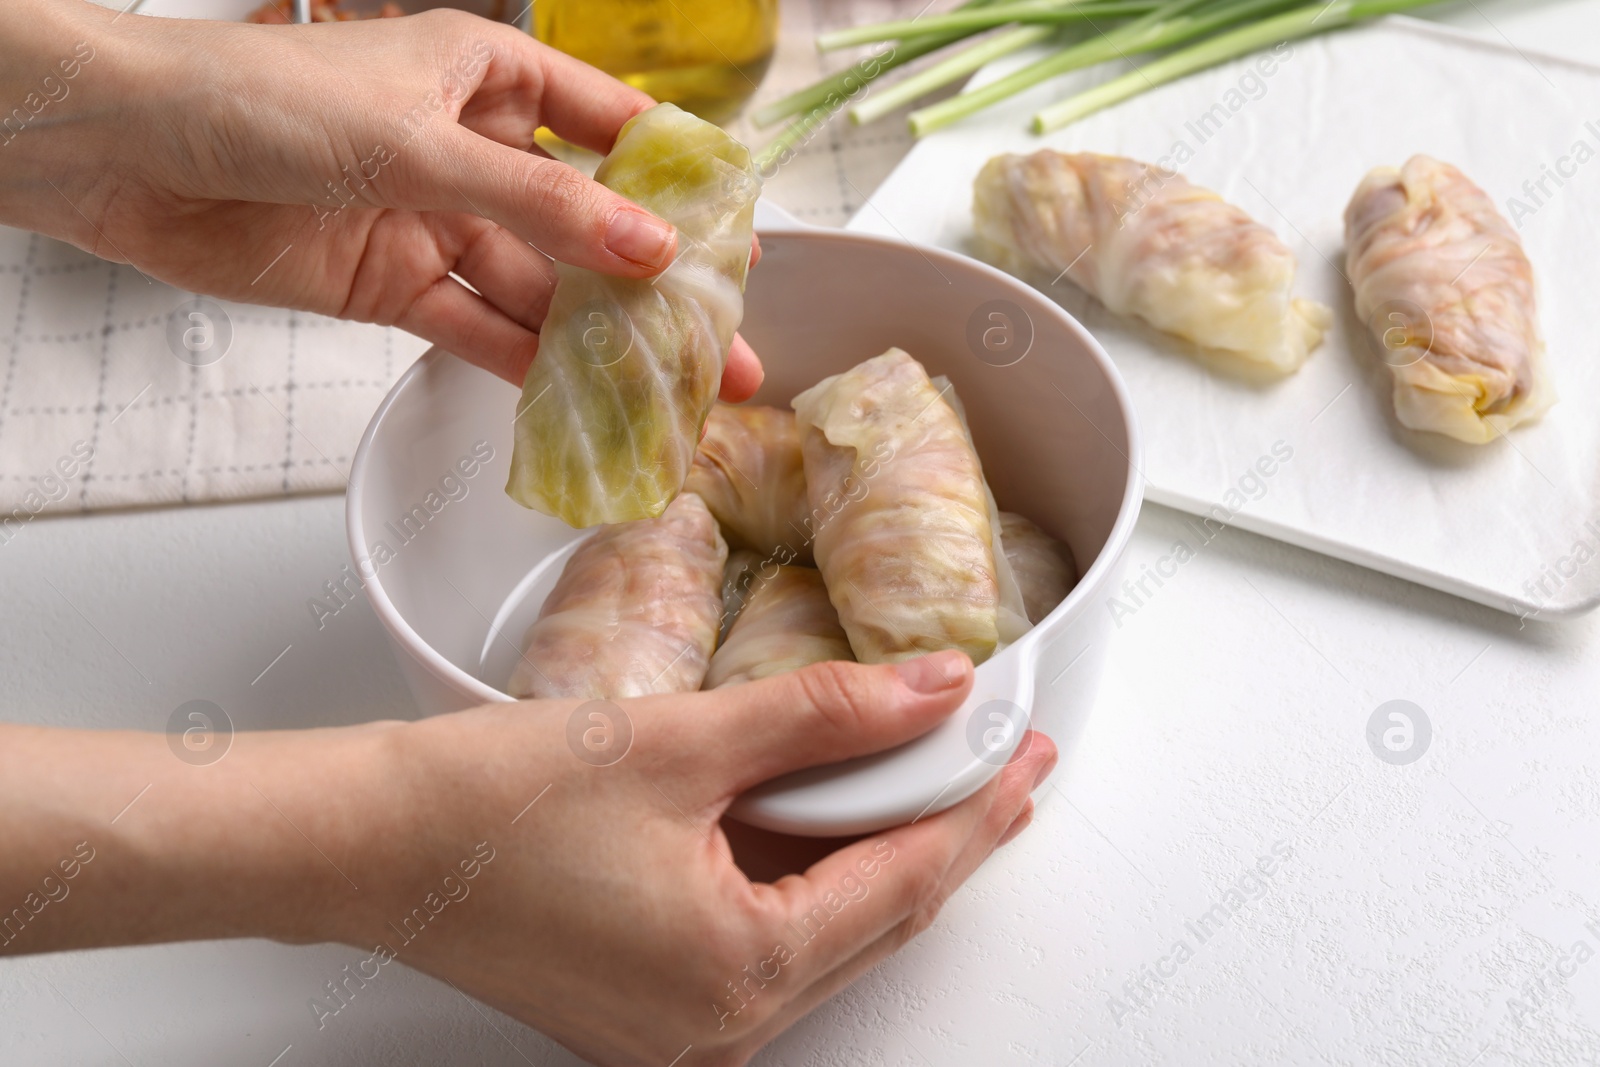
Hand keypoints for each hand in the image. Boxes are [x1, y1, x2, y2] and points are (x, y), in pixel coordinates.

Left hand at [0, 0, 762, 396]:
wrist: (127, 158)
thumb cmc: (261, 101)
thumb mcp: (422, 142)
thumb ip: (541, 203)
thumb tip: (648, 249)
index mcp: (485, 75)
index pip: (607, 124)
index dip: (673, 179)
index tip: (733, 236)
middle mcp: (469, 149)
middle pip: (581, 223)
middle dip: (648, 286)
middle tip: (718, 343)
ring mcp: (433, 221)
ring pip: (535, 288)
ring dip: (596, 341)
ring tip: (669, 389)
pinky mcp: (391, 285)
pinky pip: (475, 328)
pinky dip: (523, 366)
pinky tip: (581, 401)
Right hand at [369, 653, 1053, 1065]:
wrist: (360, 842)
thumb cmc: (486, 805)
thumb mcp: (683, 742)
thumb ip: (824, 716)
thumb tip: (931, 692)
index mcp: (738, 976)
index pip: (904, 885)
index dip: (976, 812)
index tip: (1026, 758)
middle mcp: (717, 1030)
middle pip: (873, 918)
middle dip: (941, 835)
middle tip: (998, 765)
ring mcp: (679, 1030)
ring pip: (821, 931)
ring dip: (871, 854)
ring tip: (920, 775)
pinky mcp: (646, 1008)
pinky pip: (761, 942)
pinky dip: (801, 877)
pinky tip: (819, 818)